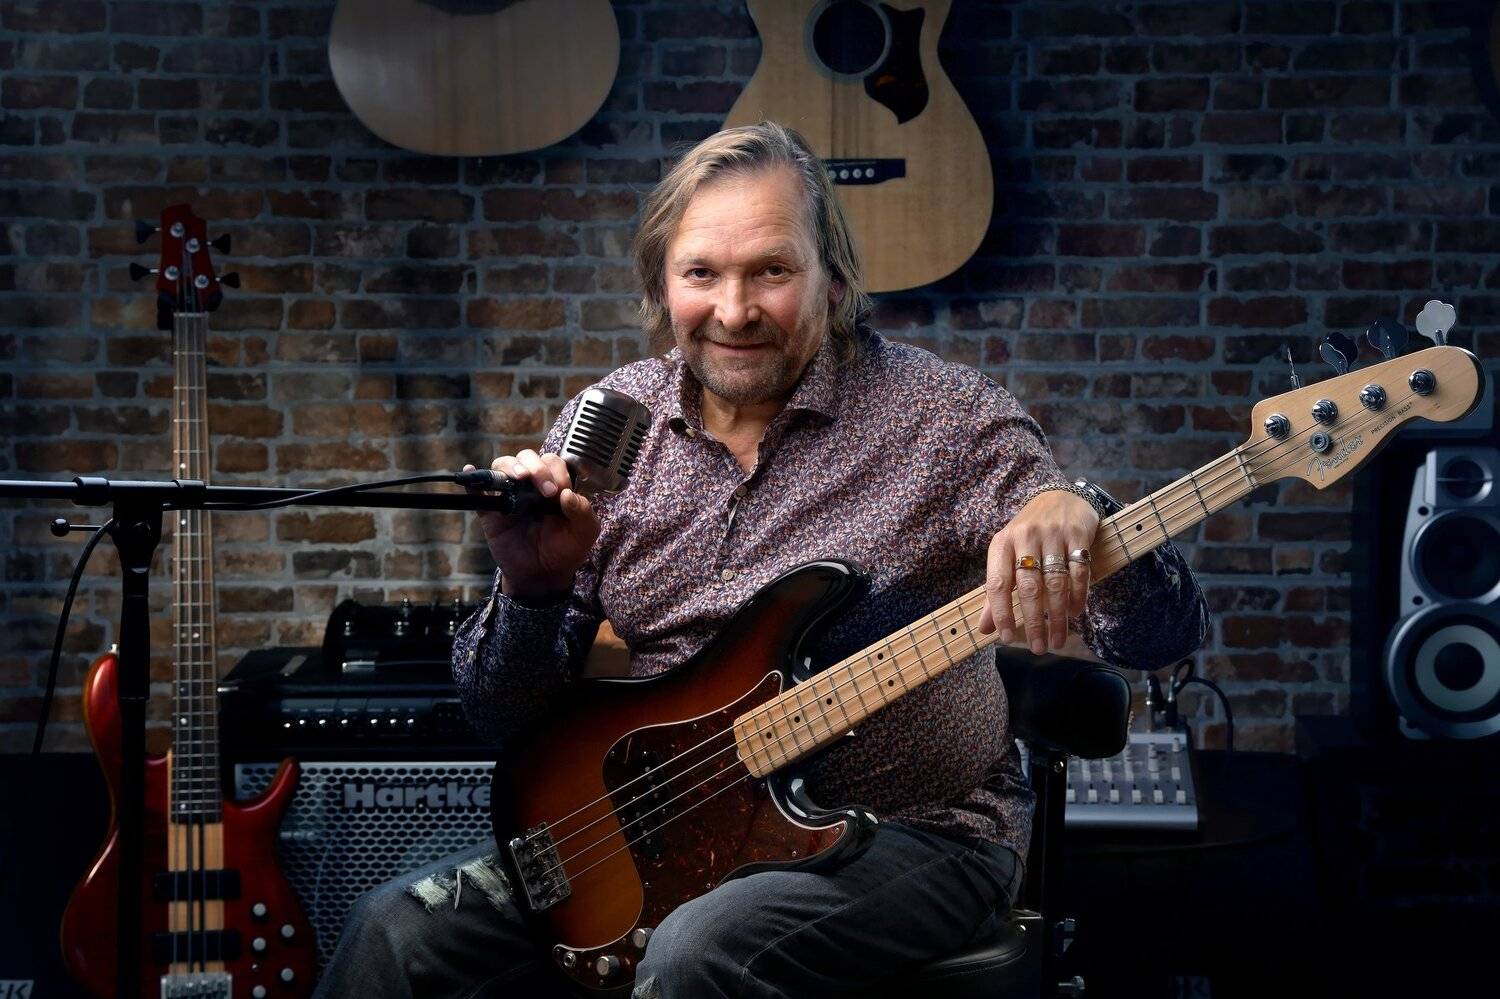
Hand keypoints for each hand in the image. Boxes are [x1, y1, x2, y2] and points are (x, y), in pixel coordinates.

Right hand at [464, 449, 599, 597]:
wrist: (542, 576)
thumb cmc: (565, 550)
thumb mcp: (584, 532)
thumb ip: (582, 511)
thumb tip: (567, 494)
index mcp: (554, 485)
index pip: (552, 462)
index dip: (557, 472)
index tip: (560, 492)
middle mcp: (531, 485)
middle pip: (527, 458)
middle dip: (536, 467)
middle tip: (546, 491)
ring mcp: (509, 496)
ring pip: (503, 466)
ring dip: (510, 466)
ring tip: (519, 477)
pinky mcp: (490, 513)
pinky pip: (477, 493)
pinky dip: (473, 480)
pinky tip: (470, 470)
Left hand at [977, 490, 1099, 654]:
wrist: (1059, 497)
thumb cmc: (1028, 534)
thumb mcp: (1007, 556)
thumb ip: (996, 592)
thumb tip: (985, 629)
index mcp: (1002, 544)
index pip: (997, 583)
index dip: (1001, 612)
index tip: (1006, 638)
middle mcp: (1025, 537)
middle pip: (1028, 587)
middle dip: (1033, 621)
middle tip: (1038, 648)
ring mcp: (1052, 534)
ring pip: (1055, 582)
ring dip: (1057, 615)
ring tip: (1056, 640)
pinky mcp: (1078, 534)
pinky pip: (1079, 571)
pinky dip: (1078, 595)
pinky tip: (1075, 613)